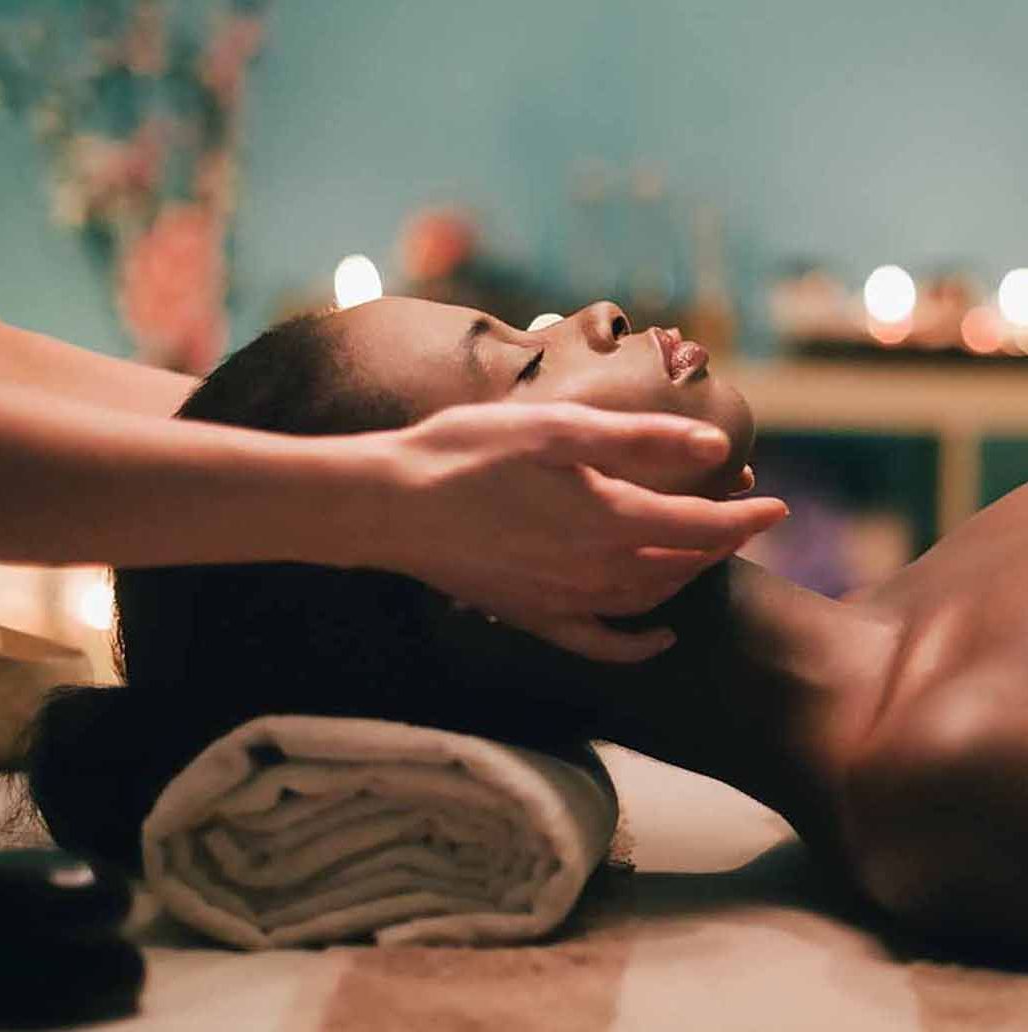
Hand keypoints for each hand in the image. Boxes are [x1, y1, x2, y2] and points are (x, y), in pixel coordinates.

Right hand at [378, 402, 786, 661]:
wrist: (393, 504)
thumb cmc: (469, 453)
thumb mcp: (558, 428)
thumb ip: (639, 441)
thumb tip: (713, 450)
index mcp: (607, 520)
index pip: (700, 529)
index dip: (745, 519)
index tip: (777, 507)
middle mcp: (594, 571)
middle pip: (680, 568)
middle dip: (722, 546)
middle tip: (746, 523)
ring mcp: (562, 601)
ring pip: (649, 603)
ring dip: (688, 582)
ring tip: (708, 558)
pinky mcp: (532, 615)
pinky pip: (599, 643)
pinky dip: (638, 643)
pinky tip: (659, 635)